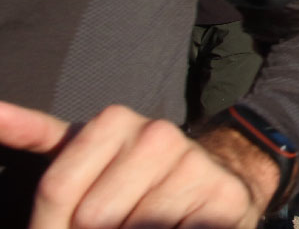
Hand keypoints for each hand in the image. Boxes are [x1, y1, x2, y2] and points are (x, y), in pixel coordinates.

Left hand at [0, 101, 275, 228]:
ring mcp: (192, 164)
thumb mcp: (82, 151)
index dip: (49, 226)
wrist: (218, 178)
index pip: (56, 190)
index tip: (64, 228)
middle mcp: (156, 135)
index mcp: (114, 121)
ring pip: (134, 228)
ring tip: (144, 225)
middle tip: (115, 224)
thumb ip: (35, 132)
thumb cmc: (133, 177)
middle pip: (92, 218)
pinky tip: (175, 226)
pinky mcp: (222, 197)